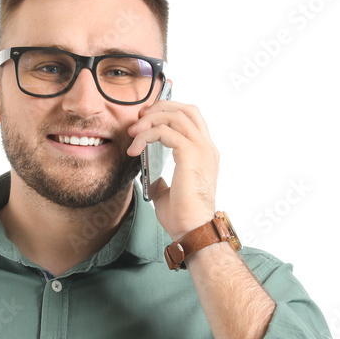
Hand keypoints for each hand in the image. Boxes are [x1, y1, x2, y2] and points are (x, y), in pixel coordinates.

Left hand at [126, 99, 218, 239]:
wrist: (192, 230)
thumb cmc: (183, 216)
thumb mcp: (168, 192)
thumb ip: (162, 179)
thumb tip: (149, 175)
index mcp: (205, 153)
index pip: (191, 118)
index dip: (168, 111)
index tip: (146, 119)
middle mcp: (206, 147)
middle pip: (186, 109)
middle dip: (160, 107)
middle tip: (139, 119)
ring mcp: (201, 149)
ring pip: (175, 116)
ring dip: (150, 120)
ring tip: (132, 133)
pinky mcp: (191, 155)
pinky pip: (165, 132)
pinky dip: (147, 135)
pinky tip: (135, 148)